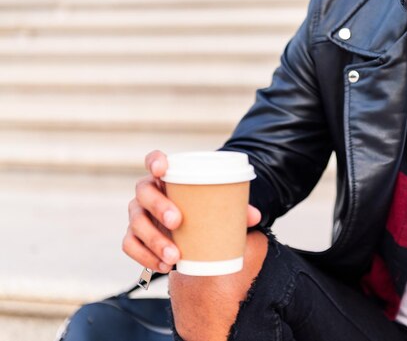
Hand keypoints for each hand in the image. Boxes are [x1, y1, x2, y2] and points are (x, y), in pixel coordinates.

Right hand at [122, 150, 262, 272]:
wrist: (190, 231)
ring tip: (175, 255)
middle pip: (143, 192)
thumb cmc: (203, 211)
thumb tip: (256, 216)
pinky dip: (145, 257)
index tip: (162, 169)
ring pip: (136, 223)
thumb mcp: (218, 207)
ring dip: (154, 240)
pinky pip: (130, 245)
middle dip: (158, 206)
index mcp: (166, 178)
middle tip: (177, 222)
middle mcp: (148, 193)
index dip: (154, 161)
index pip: (153, 160)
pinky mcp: (134, 236)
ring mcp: (138, 215)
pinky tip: (164, 266)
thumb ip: (235, 208)